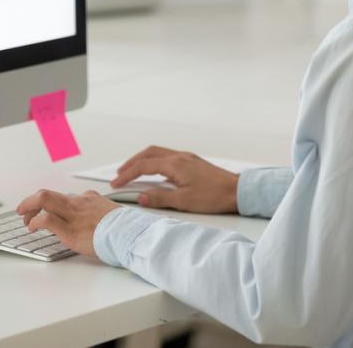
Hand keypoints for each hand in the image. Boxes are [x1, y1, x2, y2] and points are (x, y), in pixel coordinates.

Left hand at [15, 189, 121, 258]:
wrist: (131, 234)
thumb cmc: (125, 228)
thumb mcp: (112, 214)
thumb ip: (100, 213)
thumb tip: (98, 222)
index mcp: (89, 199)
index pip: (64, 197)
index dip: (51, 205)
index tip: (47, 211)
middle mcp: (78, 203)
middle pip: (47, 194)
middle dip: (32, 201)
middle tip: (25, 211)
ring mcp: (73, 215)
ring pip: (43, 199)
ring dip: (28, 208)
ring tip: (24, 218)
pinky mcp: (70, 230)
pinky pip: (46, 219)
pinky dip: (35, 221)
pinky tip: (32, 228)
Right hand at [112, 145, 239, 213]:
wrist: (237, 191)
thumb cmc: (214, 196)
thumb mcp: (184, 201)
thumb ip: (160, 198)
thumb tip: (141, 197)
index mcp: (175, 164)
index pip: (144, 166)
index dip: (127, 174)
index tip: (116, 183)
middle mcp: (179, 157)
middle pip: (148, 154)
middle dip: (131, 163)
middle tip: (119, 174)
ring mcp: (186, 157)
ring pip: (158, 152)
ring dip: (142, 160)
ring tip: (132, 170)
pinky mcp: (192, 161)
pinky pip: (167, 156)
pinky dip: (154, 160)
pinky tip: (154, 171)